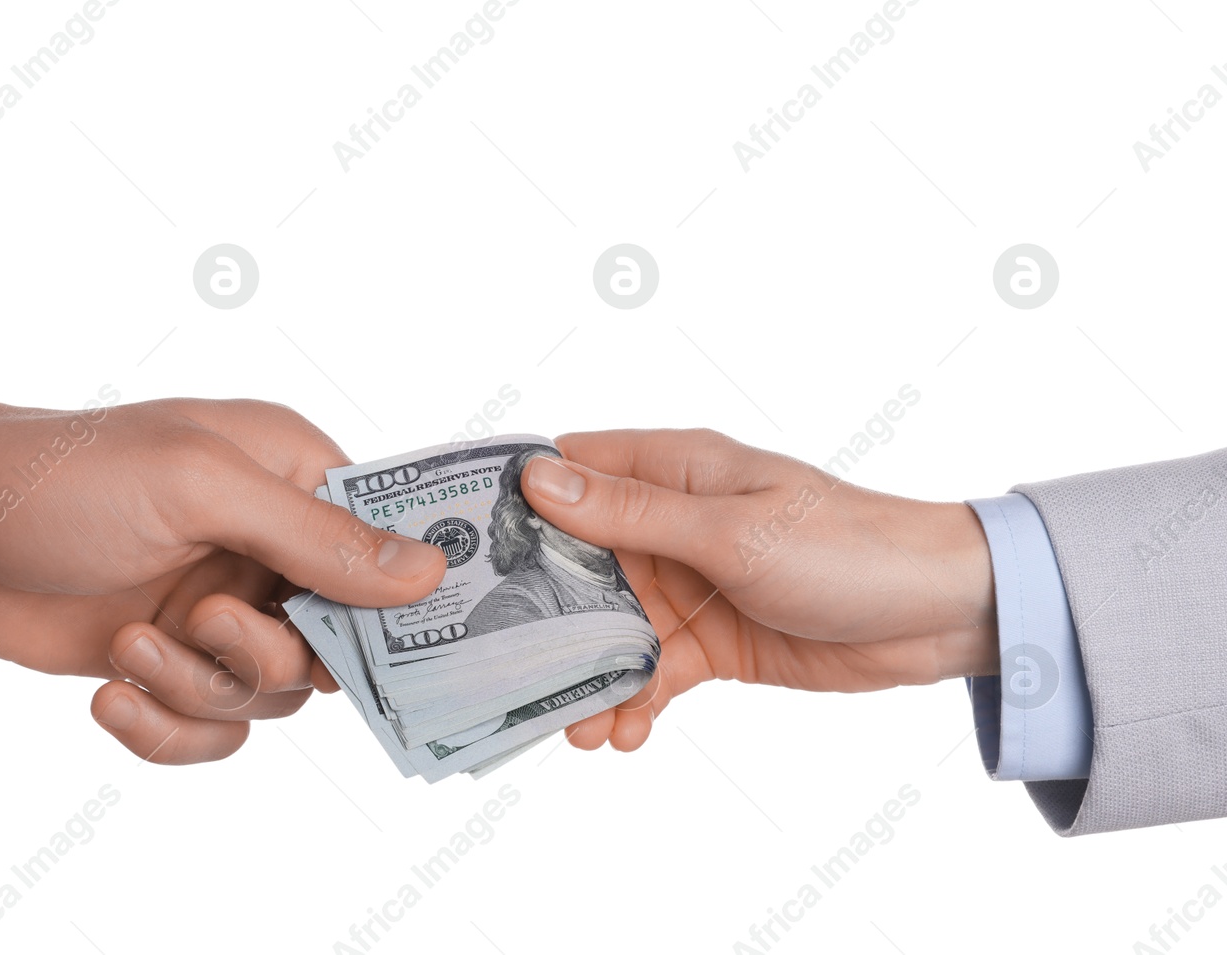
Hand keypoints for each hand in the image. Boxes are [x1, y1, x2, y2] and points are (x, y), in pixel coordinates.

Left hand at [0, 397, 445, 762]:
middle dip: (265, 652)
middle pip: (334, 644)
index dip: (390, 600)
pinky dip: (167, 730)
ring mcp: (219, 609)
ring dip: (198, 685)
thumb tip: (430, 572)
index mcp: (291, 476)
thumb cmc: (65, 477)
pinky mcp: (168, 662)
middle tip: (205, 620)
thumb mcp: (199, 486)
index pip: (387, 547)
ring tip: (129, 646)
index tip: (365, 635)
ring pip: (270, 696)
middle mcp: (267, 547)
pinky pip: (212, 730)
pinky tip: (110, 696)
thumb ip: (316, 535)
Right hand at [518, 429, 998, 752]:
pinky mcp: (709, 640)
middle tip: (497, 664)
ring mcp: (687, 584)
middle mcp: (668, 523)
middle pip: (574, 563)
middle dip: (538, 615)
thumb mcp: (730, 531)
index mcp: (672, 469)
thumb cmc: (846, 546)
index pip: (569, 468)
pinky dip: (630, 702)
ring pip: (606, 628)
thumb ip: (629, 514)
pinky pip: (648, 671)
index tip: (459, 547)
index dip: (512, 502)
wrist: (939, 616)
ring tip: (574, 726)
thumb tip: (537, 479)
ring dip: (585, 674)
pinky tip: (622, 733)